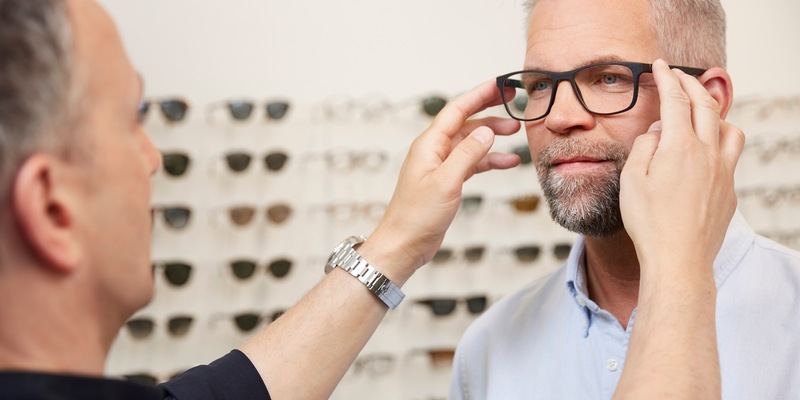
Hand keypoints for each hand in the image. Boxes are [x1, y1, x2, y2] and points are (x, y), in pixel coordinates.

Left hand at [358, 81, 520, 282]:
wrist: (403, 244)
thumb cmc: (416, 216)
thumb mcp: (446, 182)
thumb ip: (467, 155)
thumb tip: (486, 131)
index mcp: (429, 145)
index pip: (457, 110)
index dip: (479, 95)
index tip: (500, 84)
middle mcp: (434, 151)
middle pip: (465, 122)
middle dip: (489, 110)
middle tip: (514, 101)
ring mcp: (440, 166)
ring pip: (470, 142)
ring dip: (492, 136)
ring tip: (517, 130)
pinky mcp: (447, 182)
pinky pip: (472, 163)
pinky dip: (489, 160)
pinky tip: (508, 161)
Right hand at [620, 59, 744, 276]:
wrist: (678, 259)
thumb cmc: (649, 222)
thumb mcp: (632, 179)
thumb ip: (644, 146)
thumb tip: (658, 130)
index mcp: (680, 146)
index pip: (675, 100)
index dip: (667, 78)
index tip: (660, 66)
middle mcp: (708, 153)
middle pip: (706, 106)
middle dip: (692, 84)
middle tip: (679, 76)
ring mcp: (723, 172)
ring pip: (730, 129)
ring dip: (715, 114)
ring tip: (700, 116)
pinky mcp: (729, 191)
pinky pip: (731, 156)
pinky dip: (719, 144)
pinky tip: (704, 154)